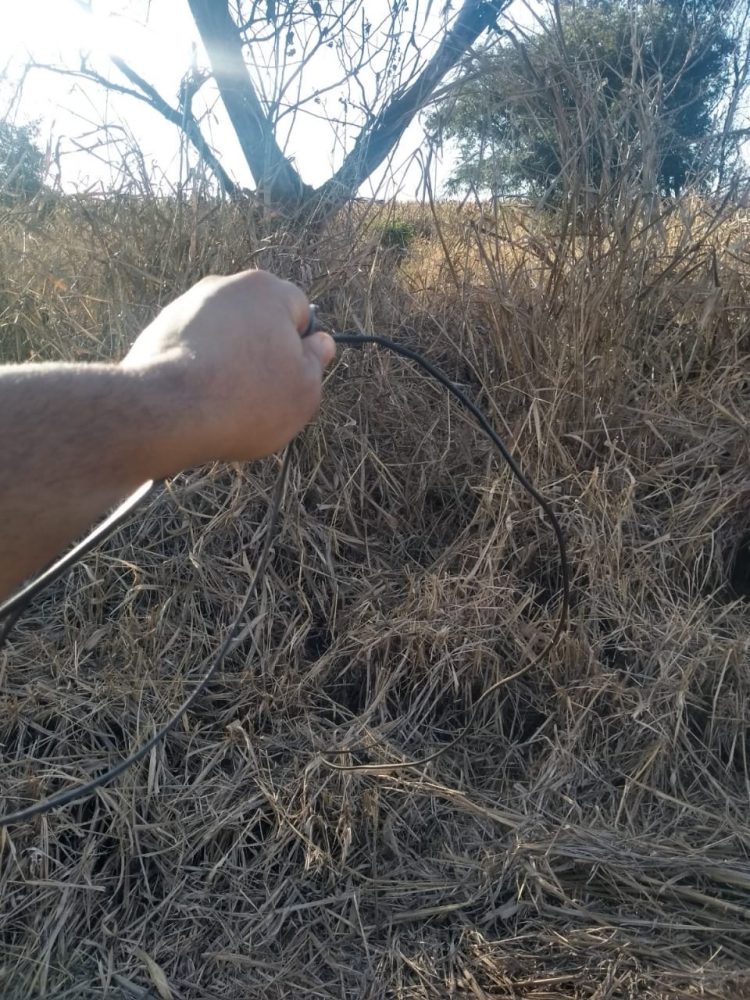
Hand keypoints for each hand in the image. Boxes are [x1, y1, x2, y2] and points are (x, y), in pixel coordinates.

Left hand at [121, 269, 334, 469]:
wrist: (170, 411)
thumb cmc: (248, 399)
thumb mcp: (304, 389)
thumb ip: (317, 361)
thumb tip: (320, 342)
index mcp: (267, 289)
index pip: (299, 311)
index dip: (301, 346)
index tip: (294, 375)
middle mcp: (224, 286)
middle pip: (258, 321)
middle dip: (262, 351)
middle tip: (262, 393)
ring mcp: (186, 306)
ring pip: (223, 336)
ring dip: (228, 361)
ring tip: (225, 401)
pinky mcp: (158, 329)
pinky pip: (192, 349)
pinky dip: (198, 369)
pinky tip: (197, 399)